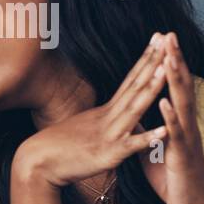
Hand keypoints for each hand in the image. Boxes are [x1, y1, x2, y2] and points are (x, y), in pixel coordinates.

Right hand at [14, 33, 168, 187]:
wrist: (35, 164)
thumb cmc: (55, 149)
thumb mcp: (81, 128)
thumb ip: (98, 122)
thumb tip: (106, 117)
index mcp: (104, 112)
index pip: (129, 80)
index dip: (145, 59)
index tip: (158, 39)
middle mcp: (108, 118)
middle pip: (134, 87)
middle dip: (153, 62)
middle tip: (168, 38)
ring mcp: (108, 135)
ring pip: (133, 109)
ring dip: (151, 90)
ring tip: (166, 70)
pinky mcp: (107, 155)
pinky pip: (130, 146)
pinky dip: (147, 138)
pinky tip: (164, 130)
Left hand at [142, 32, 203, 203]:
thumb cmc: (174, 176)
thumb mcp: (156, 147)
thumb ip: (149, 128)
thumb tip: (138, 113)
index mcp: (177, 121)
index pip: (172, 86)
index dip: (166, 63)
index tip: (160, 39)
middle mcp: (185, 125)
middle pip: (180, 88)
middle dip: (174, 61)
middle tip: (168, 35)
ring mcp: (186, 139)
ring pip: (181, 105)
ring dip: (175, 83)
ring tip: (169, 59)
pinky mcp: (183, 157)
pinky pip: (176, 135)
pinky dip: (170, 119)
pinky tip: (164, 103)